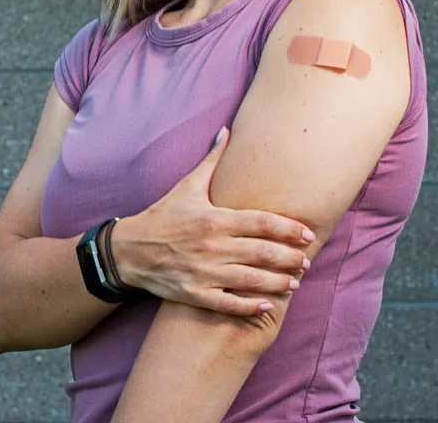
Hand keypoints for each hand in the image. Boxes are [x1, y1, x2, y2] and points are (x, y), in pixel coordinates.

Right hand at [110, 126, 314, 315]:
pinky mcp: (194, 294)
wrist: (129, 249)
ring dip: (278, 282)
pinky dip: (250, 307)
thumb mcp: (187, 186)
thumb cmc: (162, 216)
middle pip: (263, 252)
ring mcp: (204, 272)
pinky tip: (267, 305)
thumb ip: (212, 161)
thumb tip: (227, 131)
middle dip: (290, 258)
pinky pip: (228, 304)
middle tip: (307, 260)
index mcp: (214, 218)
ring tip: (296, 282)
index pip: (262, 222)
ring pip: (251, 280)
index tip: (308, 234)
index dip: (289, 229)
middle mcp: (212, 245)